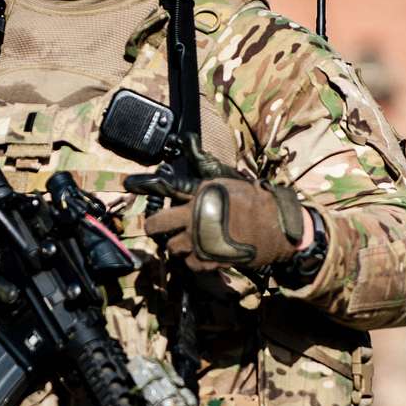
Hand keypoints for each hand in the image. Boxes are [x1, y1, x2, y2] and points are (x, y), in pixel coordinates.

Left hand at [126, 171, 306, 273]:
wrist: (276, 225)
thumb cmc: (253, 199)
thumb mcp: (225, 180)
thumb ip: (202, 171)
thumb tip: (186, 141)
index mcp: (196, 198)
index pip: (163, 188)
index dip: (142, 185)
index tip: (129, 184)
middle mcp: (193, 222)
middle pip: (157, 227)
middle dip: (156, 226)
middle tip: (161, 225)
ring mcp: (199, 244)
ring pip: (172, 248)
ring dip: (176, 244)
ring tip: (187, 238)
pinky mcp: (209, 261)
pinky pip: (189, 264)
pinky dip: (191, 260)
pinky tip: (199, 251)